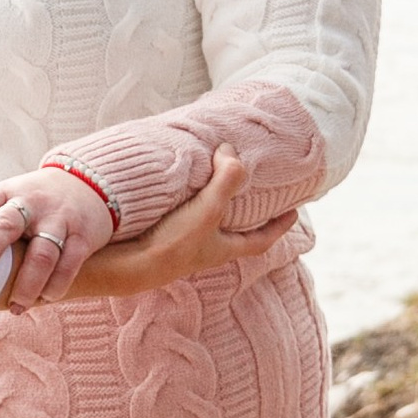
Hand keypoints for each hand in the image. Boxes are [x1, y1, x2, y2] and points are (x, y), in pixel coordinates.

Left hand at [0, 166, 117, 312]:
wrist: (90, 185)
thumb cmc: (34, 203)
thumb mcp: (8, 200)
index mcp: (4, 195)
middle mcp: (29, 204)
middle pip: (6, 226)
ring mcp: (57, 219)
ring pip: (42, 252)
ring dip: (27, 284)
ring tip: (15, 308)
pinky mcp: (82, 236)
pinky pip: (69, 264)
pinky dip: (56, 285)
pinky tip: (45, 299)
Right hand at [63, 156, 300, 302]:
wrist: (124, 266)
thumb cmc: (171, 244)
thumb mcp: (207, 210)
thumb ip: (226, 182)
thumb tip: (233, 152)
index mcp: (222, 249)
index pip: (261, 240)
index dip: (279, 226)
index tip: (294, 211)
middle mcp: (204, 250)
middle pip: (234, 232)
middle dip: (244, 214)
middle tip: (253, 191)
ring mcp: (180, 246)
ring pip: (204, 224)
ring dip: (211, 206)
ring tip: (213, 181)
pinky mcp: (157, 237)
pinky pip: (178, 217)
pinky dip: (184, 203)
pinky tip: (176, 189)